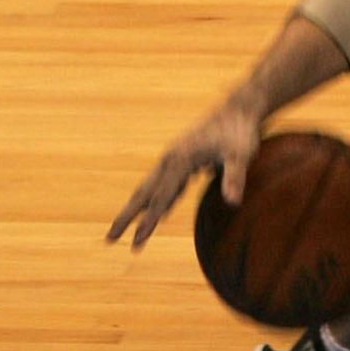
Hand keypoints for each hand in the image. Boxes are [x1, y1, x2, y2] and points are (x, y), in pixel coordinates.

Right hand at [107, 96, 261, 249]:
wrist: (239, 109)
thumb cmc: (239, 132)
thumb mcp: (241, 154)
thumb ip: (234, 177)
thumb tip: (232, 202)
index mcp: (180, 159)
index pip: (160, 197)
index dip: (148, 221)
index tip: (136, 241)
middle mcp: (171, 159)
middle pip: (144, 193)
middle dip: (126, 216)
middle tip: (108, 239)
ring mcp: (174, 158)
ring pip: (150, 188)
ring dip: (137, 210)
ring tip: (123, 230)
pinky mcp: (182, 159)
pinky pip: (164, 184)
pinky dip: (157, 200)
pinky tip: (159, 213)